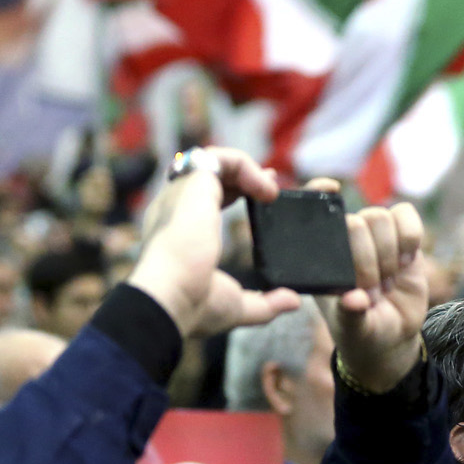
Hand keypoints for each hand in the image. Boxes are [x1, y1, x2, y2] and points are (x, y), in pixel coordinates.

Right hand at [129, 147, 299, 337]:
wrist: (170, 296)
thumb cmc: (191, 303)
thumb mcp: (234, 304)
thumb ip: (264, 303)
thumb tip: (293, 301)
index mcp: (175, 231)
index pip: (202, 200)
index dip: (234, 193)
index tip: (263, 196)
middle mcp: (173, 206)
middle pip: (208, 175)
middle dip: (244, 174)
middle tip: (272, 185)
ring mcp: (181, 191)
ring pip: (215, 161)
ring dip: (249, 171)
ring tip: (273, 192)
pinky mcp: (195, 182)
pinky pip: (223, 158)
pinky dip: (249, 168)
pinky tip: (266, 189)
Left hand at [320, 190, 428, 394]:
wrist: (392, 336)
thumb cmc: (361, 331)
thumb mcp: (353, 330)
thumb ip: (351, 316)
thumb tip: (354, 301)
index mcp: (321, 257)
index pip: (312, 212)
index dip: (317, 191)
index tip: (332, 189)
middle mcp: (345, 240)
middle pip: (356, 221)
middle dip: (366, 259)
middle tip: (371, 291)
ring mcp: (374, 235)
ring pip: (381, 217)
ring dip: (387, 254)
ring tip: (387, 283)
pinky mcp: (402, 236)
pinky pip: (406, 216)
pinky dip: (409, 237)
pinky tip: (406, 261)